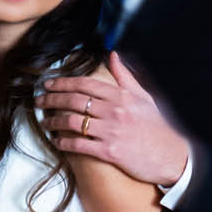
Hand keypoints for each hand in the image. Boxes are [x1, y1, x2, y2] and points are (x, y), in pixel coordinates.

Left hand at [36, 51, 189, 187]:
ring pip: (74, 122)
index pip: (86, 84)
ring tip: (45, 122)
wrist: (172, 155)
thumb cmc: (158, 126)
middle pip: (75, 101)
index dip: (63, 82)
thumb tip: (112, 55)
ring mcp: (112, 131)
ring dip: (54, 121)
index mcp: (122, 95)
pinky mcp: (110, 152)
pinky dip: (65, 142)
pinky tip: (57, 141)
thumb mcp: (144, 96)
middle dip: (52, 99)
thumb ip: (125, 76)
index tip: (49, 84)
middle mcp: (115, 111)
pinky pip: (80, 145)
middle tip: (39, 100)